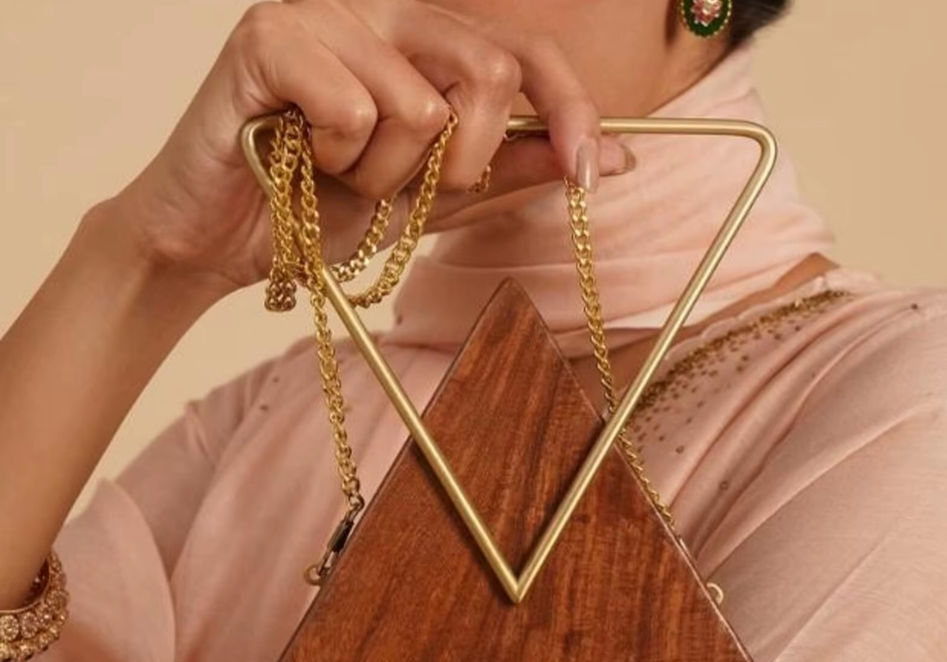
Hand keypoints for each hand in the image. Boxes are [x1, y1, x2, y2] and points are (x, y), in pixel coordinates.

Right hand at [110, 0, 633, 297]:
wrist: (227, 243)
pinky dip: (334, 158)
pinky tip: (299, 156)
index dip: (571, 110)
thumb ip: (513, 173)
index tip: (588, 175)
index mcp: (426, 43)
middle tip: (402, 189)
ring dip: (384, 176)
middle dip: (460, 165)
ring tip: (336, 174)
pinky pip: (354, 107)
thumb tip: (609, 157)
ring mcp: (326, 13)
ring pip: (419, 106)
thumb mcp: (437, 201)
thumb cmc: (325, 213)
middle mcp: (383, 11)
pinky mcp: (270, 33)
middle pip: (490, 72)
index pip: (527, 54)